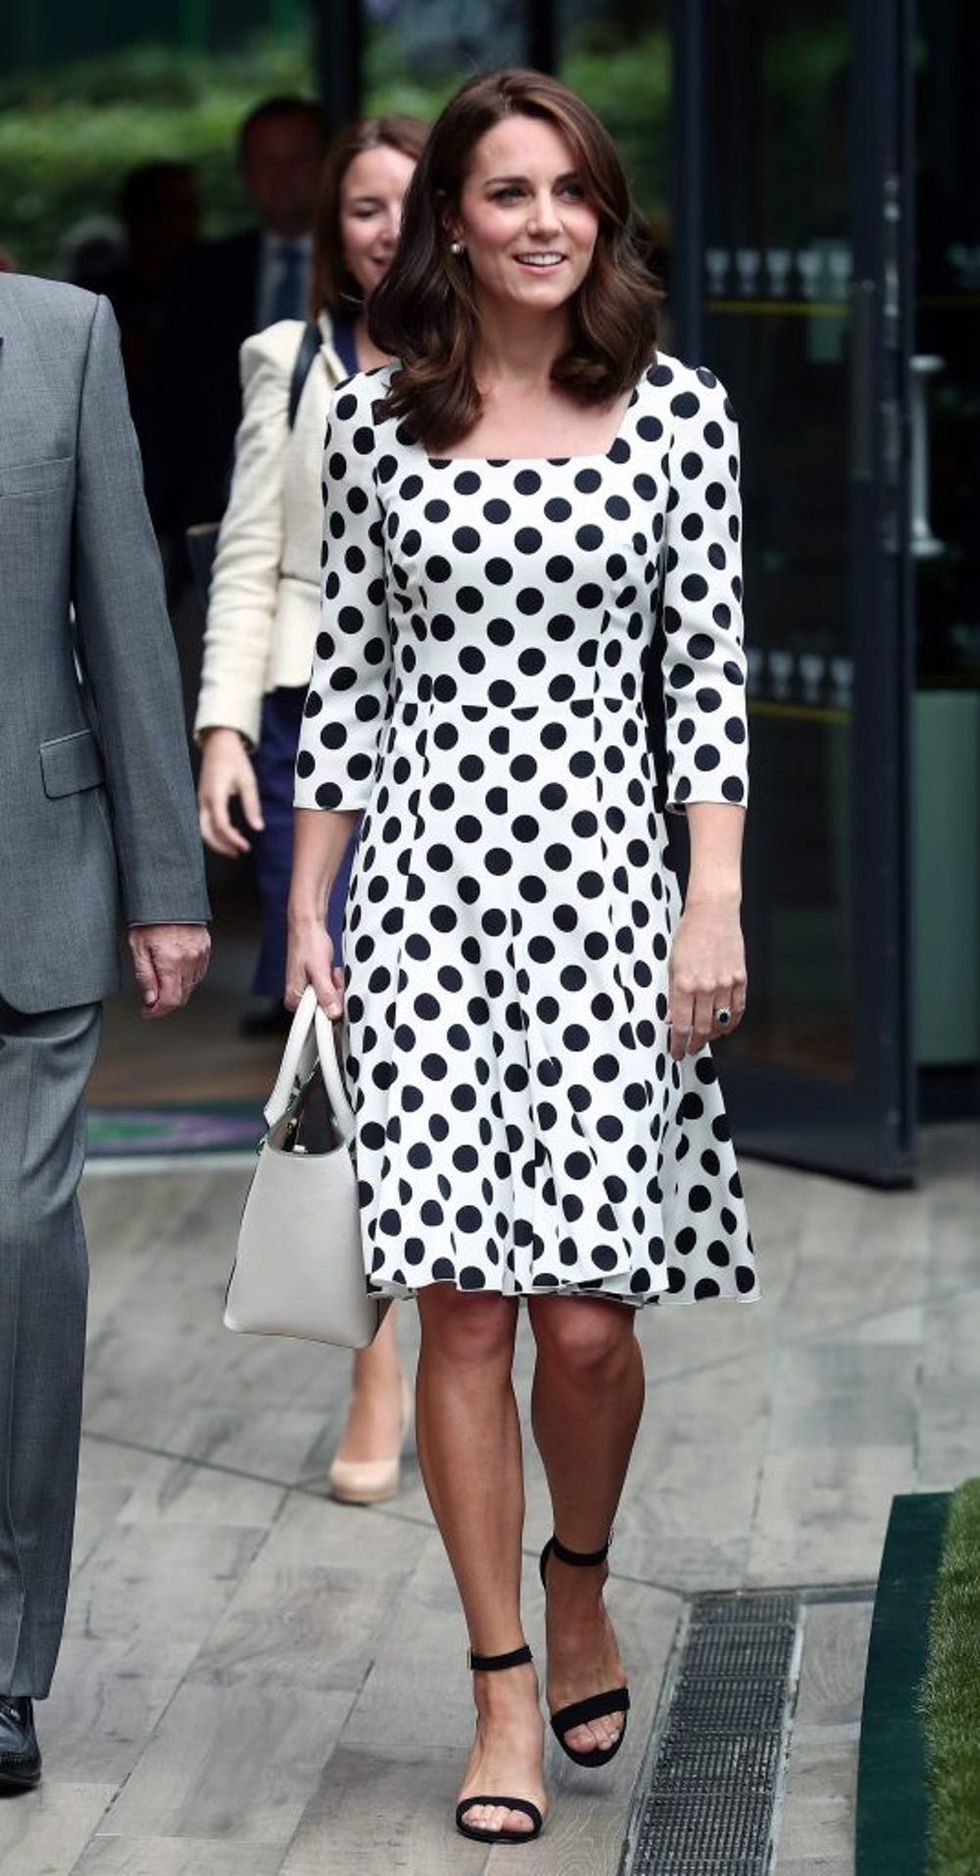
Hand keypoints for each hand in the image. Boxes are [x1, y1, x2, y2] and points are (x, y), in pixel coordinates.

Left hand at [128, 924, 210, 1018]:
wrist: (169, 896)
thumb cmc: (150, 918)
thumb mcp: (138, 947)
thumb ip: (145, 976)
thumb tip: (150, 999)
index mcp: (171, 962)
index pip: (170, 1001)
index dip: (157, 1011)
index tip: (147, 1011)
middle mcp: (189, 960)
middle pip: (182, 996)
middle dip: (165, 1003)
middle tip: (150, 1001)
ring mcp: (200, 955)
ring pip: (191, 986)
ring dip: (176, 991)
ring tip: (161, 984)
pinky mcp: (205, 948)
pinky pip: (198, 972)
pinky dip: (186, 978)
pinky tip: (175, 973)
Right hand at [198, 728, 263, 856]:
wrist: (219, 743)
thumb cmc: (234, 759)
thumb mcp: (248, 781)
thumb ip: (252, 805)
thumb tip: (258, 827)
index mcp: (215, 795)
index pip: (221, 824)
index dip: (233, 839)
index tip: (246, 847)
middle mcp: (204, 800)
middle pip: (206, 832)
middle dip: (221, 846)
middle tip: (239, 852)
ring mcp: (201, 799)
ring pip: (203, 828)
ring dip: (217, 841)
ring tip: (235, 848)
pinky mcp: (202, 799)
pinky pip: (204, 821)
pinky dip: (215, 831)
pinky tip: (230, 833)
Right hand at [285, 915, 343, 1017]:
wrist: (309, 925)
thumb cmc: (308, 943)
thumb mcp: (320, 970)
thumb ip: (326, 994)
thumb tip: (333, 1013)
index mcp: (294, 998)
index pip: (315, 1019)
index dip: (330, 1010)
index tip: (335, 997)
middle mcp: (298, 997)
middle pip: (325, 1009)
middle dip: (334, 994)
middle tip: (331, 977)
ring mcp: (307, 990)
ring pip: (330, 999)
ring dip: (335, 985)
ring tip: (330, 970)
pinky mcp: (314, 983)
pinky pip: (330, 989)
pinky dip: (334, 980)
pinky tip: (331, 969)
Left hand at [668, 898, 746, 1059]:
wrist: (713, 913)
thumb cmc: (689, 935)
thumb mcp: (672, 965)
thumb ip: (673, 994)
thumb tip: (672, 1018)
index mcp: (684, 984)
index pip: (681, 1026)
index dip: (678, 1044)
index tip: (676, 1052)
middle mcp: (706, 987)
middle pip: (701, 1029)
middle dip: (694, 1044)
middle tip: (690, 1050)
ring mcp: (726, 984)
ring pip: (721, 1023)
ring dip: (712, 1036)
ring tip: (705, 1039)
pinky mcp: (740, 978)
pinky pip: (738, 1009)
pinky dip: (732, 1022)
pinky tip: (725, 1027)